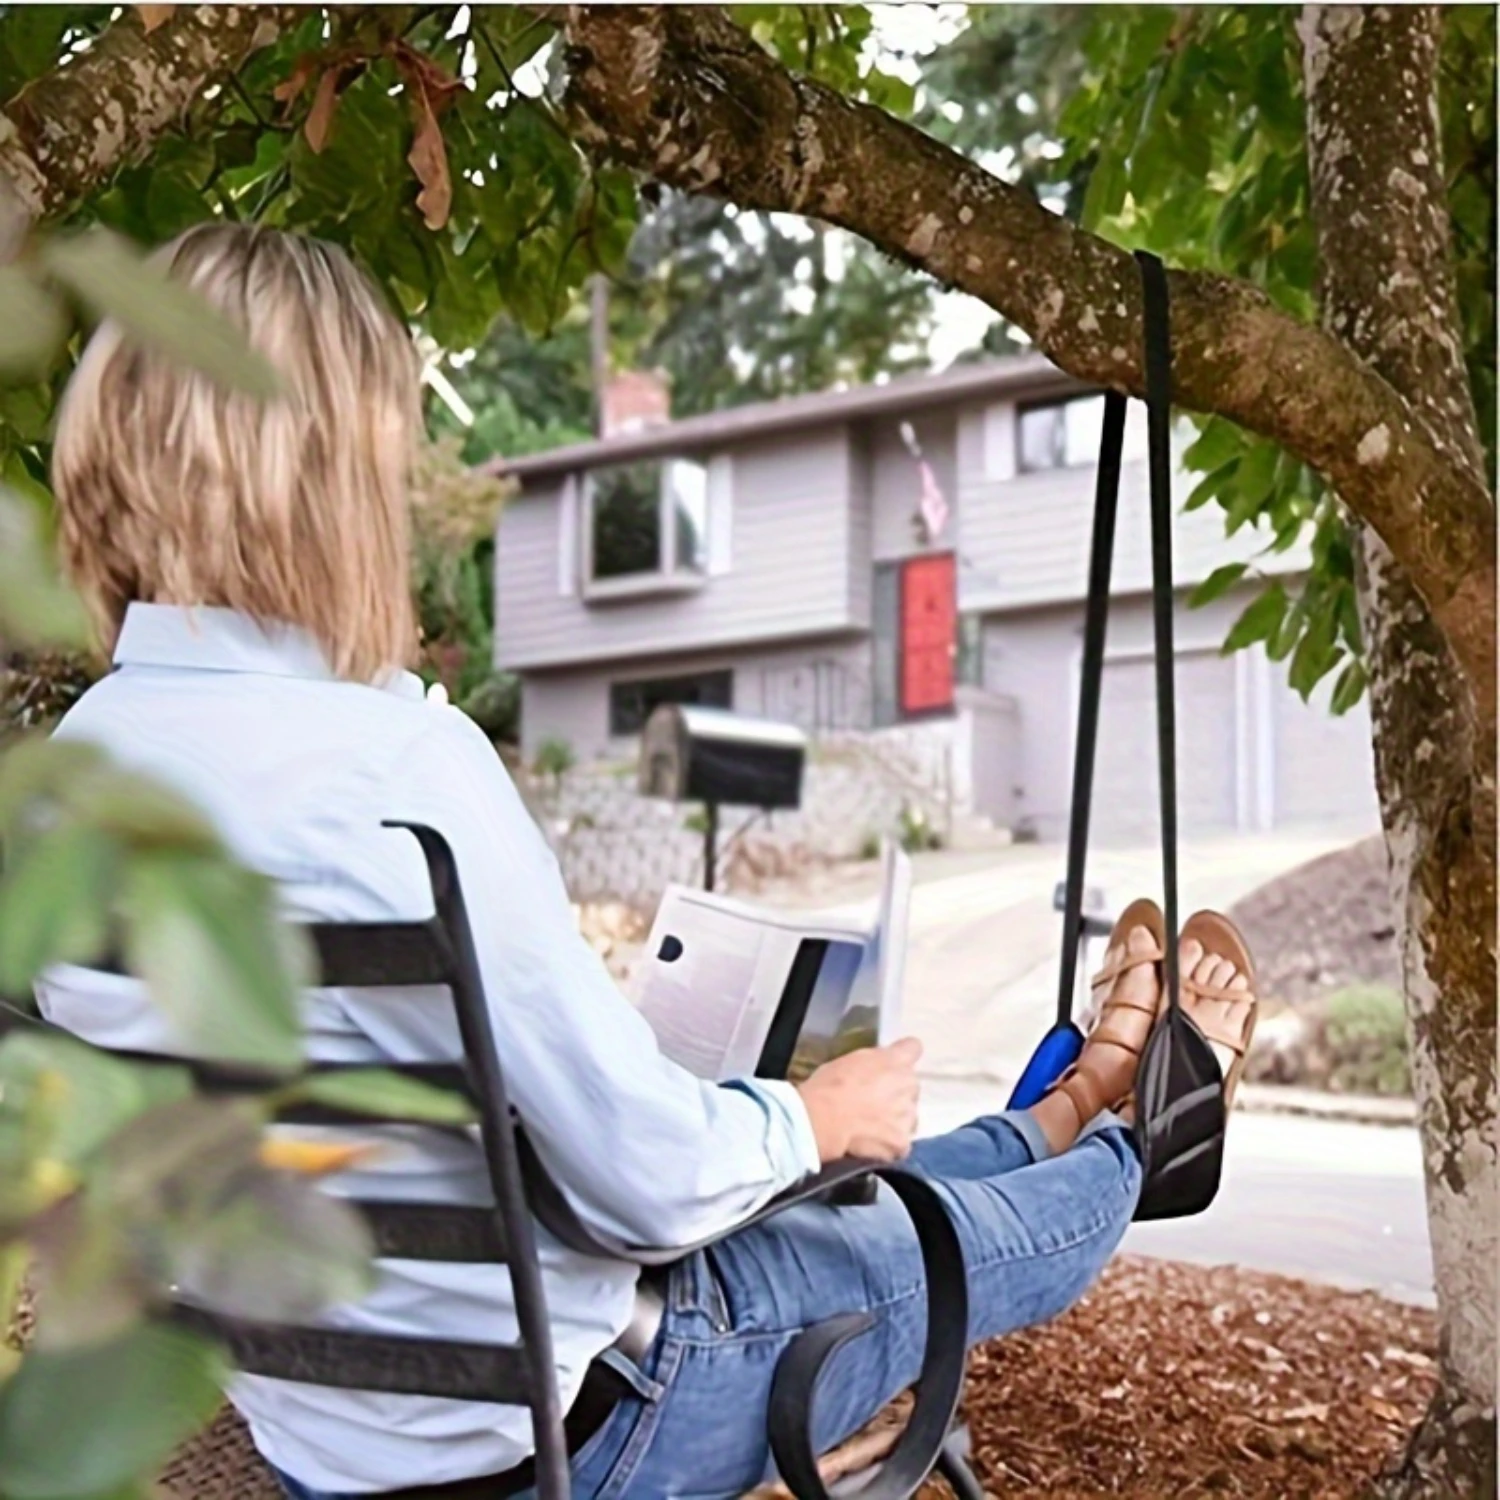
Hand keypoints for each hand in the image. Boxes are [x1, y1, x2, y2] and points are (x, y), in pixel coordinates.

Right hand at [794, 1037, 922, 1164]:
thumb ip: (872, 1063)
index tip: (892, 1065)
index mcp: (895, 1060)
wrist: (823, 1119)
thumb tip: (876, 1070)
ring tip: (871, 1127)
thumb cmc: (828, 1085)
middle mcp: (909, 1084)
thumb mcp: (849, 1061)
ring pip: (908, 1116)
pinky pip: (900, 1143)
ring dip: (895, 1119)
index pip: (913, 1047)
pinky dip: (888, 1145)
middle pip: (910, 1086)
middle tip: (874, 1102)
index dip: (903, 1056)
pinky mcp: (902, 1142)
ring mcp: (909, 1115)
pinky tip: (871, 1145)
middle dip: (897, 1092)